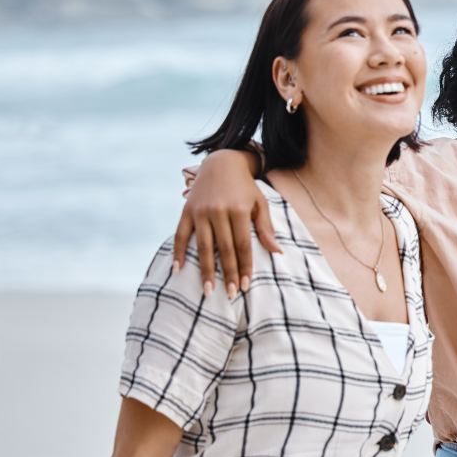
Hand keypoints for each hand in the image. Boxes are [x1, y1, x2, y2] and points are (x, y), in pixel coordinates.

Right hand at [173, 149, 279, 296]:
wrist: (221, 163)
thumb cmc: (245, 187)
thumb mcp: (260, 203)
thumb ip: (266, 228)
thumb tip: (277, 252)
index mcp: (238, 210)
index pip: (242, 245)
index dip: (244, 266)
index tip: (246, 285)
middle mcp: (218, 211)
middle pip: (224, 249)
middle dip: (228, 273)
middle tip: (231, 294)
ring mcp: (200, 211)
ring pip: (203, 246)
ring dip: (205, 270)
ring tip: (208, 290)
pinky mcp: (186, 211)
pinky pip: (181, 235)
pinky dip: (179, 252)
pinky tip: (178, 270)